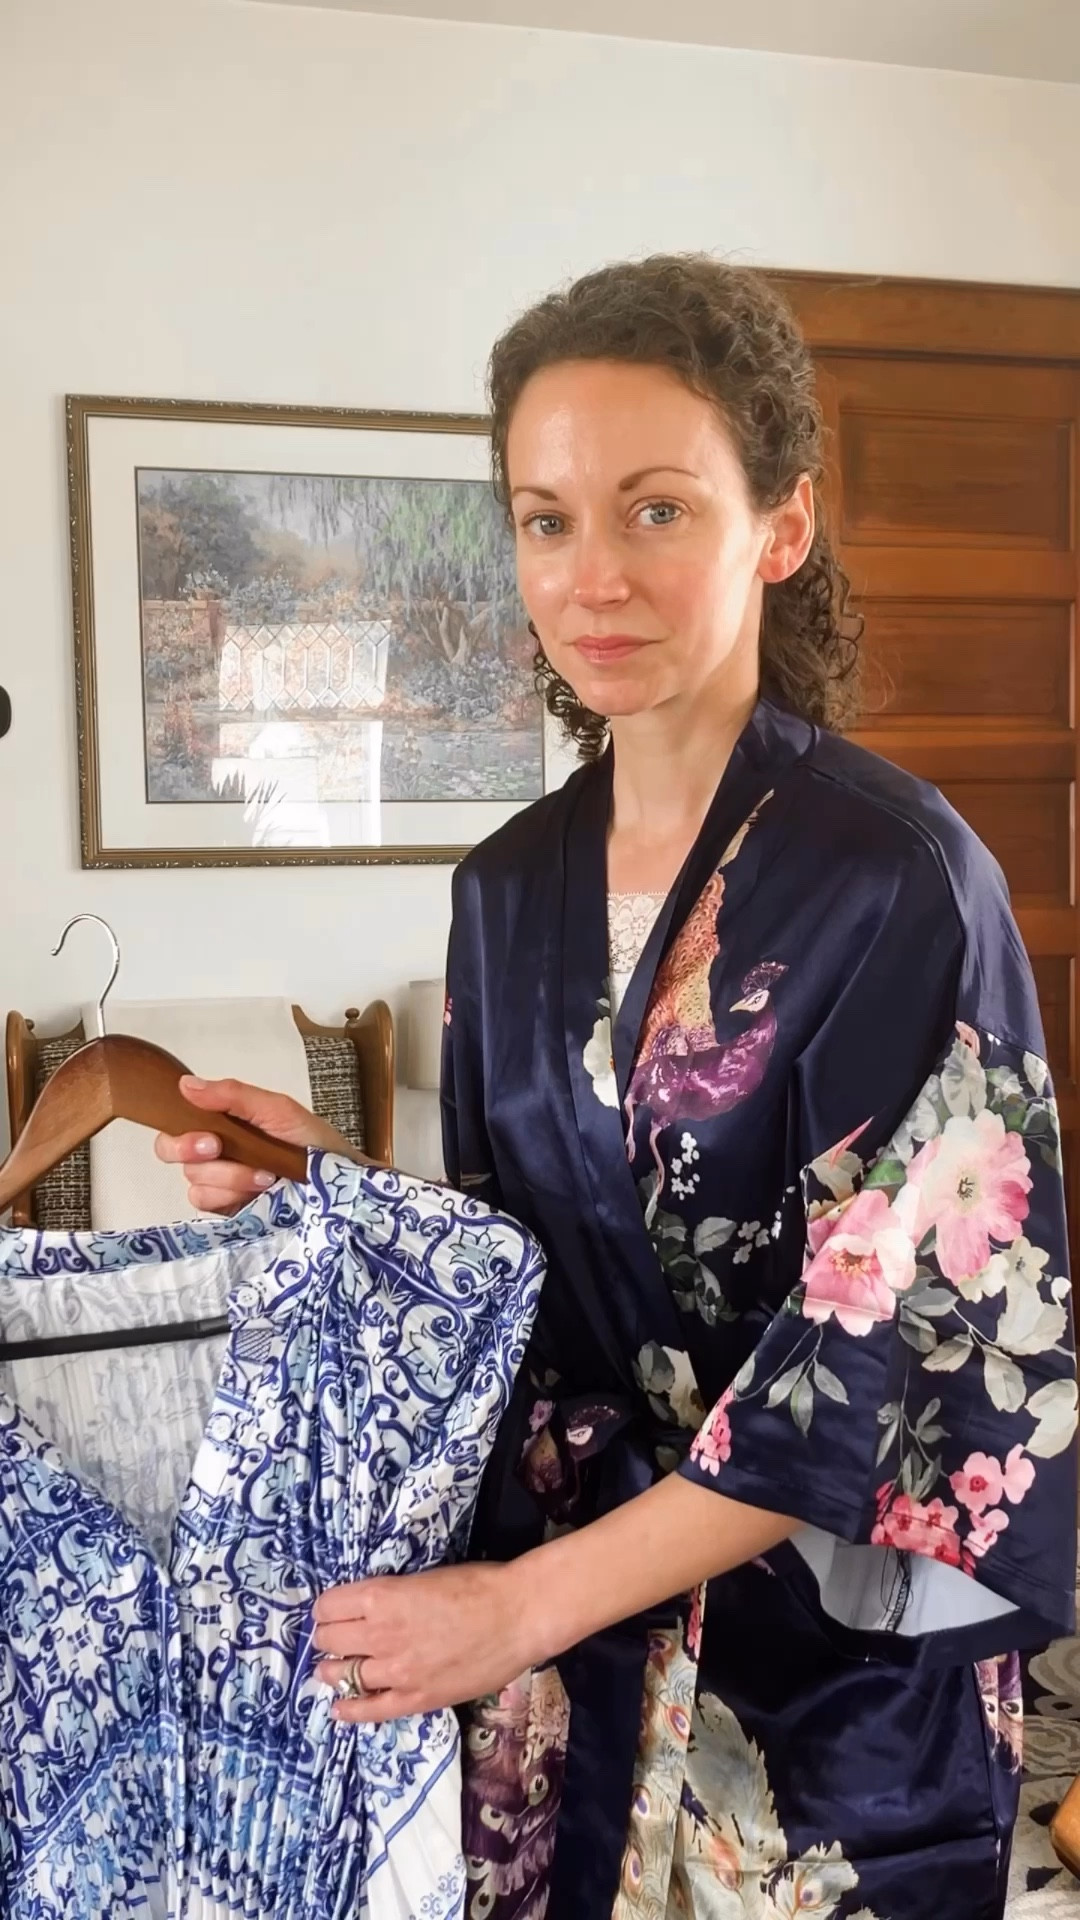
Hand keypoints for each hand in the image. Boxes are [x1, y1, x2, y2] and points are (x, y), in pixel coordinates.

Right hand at [154, 1075, 355, 1213]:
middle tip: (218, 1149)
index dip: (178, 1132)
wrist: (339, 1183)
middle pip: (171, 1152)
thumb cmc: (313, 1142)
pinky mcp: (228, 1209)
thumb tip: (186, 1084)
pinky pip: (206, 1203)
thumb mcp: (278, 1110)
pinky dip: (231, 1196)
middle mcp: (216, 1151)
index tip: (209, 1137)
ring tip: (266, 1175)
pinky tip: (260, 1192)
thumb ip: (233, 1095)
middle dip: (192, 1152)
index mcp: (223, 1122)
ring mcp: (221, 1182)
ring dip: (229, 1177)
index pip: (176, 1123)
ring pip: (193, 1180)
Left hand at [312, 1562, 534, 1723]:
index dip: (327, 1608)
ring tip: (331, 1669)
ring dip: (333, 1670)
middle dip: (327, 1637)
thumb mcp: (423, 1578)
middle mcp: (380, 1634)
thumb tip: (368, 1609)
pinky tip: (339, 1707)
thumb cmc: (477, 1586)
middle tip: (334, 1638)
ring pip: (342, 1674)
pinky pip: (370, 1710)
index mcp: (382, 1597)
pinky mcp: (415, 1699)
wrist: (517, 1616)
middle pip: (329, 1639)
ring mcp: (396, 1671)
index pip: (329, 1605)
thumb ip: (391, 1596)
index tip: (332, 1611)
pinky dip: (349, 1709)